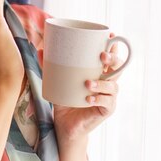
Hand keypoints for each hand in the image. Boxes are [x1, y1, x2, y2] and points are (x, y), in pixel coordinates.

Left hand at [41, 34, 124, 148]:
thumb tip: (41, 50)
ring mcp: (109, 97)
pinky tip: (89, 99)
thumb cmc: (65, 100)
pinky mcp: (106, 110)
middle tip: (102, 56)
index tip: (111, 35)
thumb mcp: (58, 81)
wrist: (66, 125)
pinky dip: (98, 99)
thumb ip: (50, 66)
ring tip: (88, 83)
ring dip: (103, 83)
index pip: (111, 57)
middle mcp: (107, 83)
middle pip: (119, 68)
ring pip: (114, 86)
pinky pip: (107, 103)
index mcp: (99, 73)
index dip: (114, 46)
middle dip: (113, 59)